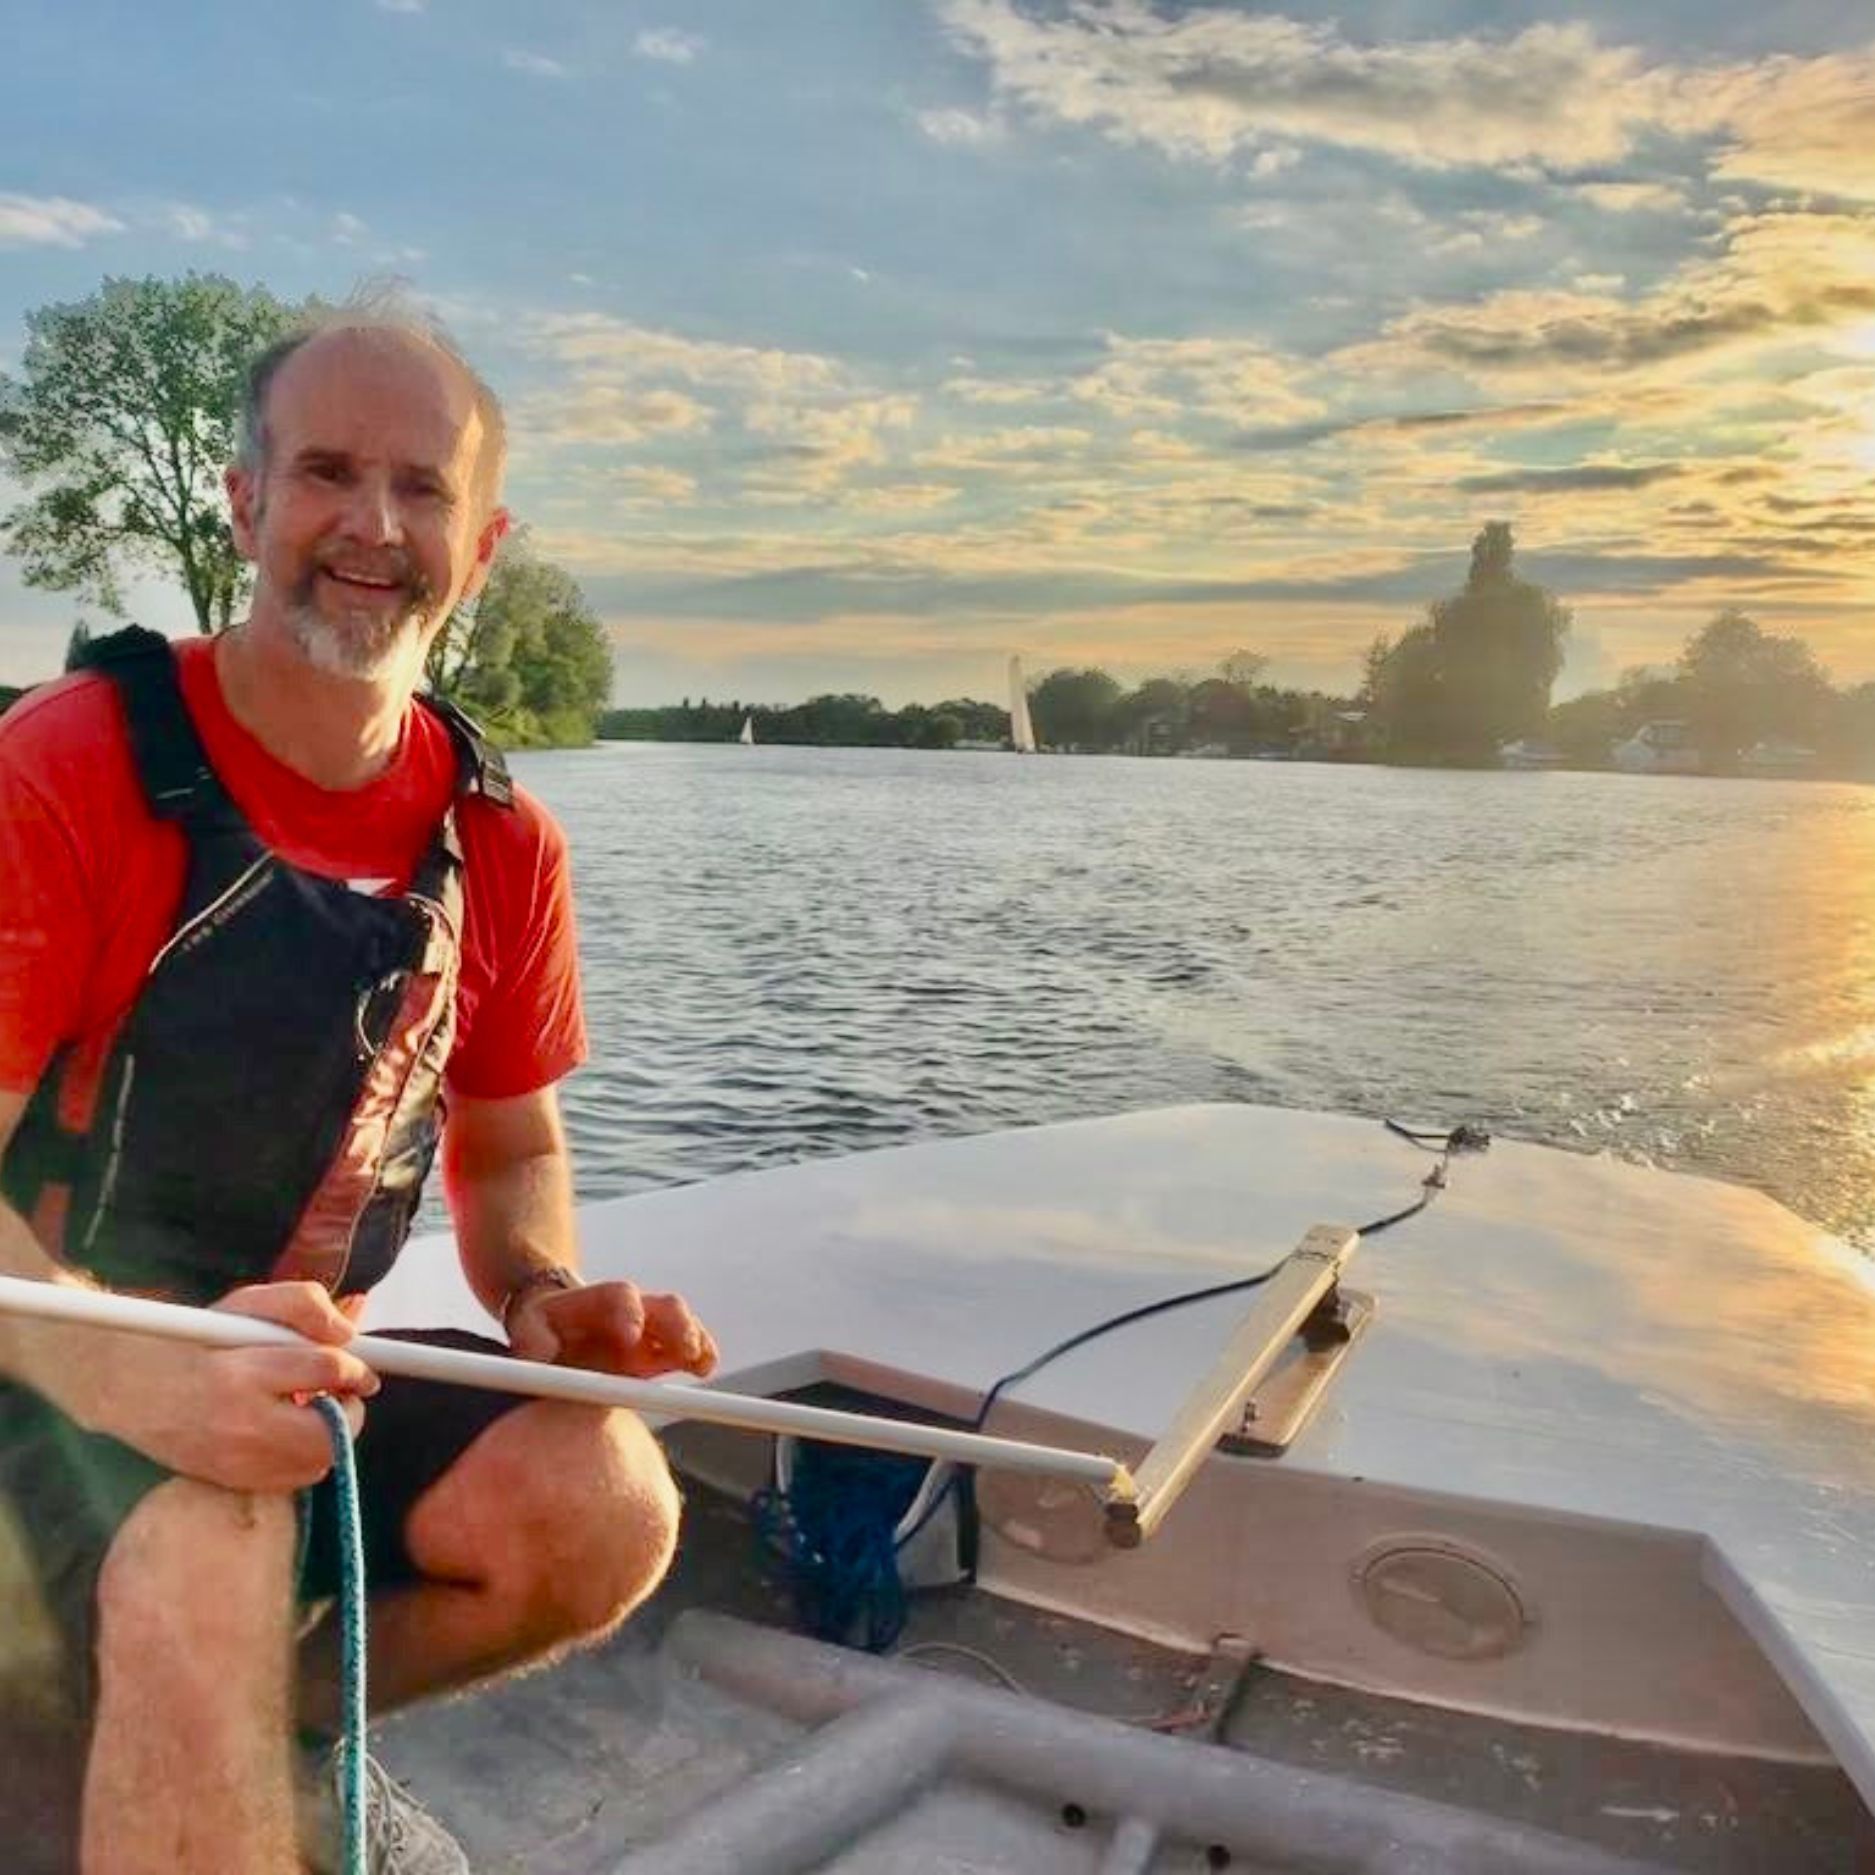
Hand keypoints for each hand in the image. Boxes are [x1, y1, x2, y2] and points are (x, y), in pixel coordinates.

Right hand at [60, 1281, 378, 1493]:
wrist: (130, 1388)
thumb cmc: (198, 1341)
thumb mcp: (247, 1306)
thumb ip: (302, 1305)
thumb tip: (346, 1333)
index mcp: (241, 1371)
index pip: (324, 1369)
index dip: (355, 1369)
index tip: (362, 1370)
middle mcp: (239, 1423)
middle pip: (330, 1432)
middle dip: (350, 1412)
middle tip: (346, 1395)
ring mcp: (234, 1461)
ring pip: (317, 1462)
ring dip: (332, 1436)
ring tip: (317, 1411)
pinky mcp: (230, 1482)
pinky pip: (293, 1479)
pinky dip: (305, 1456)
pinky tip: (292, 1433)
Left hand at [505, 1278, 717, 1379]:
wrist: (558, 1325)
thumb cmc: (542, 1325)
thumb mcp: (529, 1327)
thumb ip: (532, 1339)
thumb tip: (537, 1354)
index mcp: (600, 1300)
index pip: (619, 1297)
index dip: (629, 1314)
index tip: (632, 1335)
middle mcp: (634, 1309)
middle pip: (664, 1306)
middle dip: (677, 1327)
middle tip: (684, 1350)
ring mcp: (652, 1328)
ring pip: (683, 1324)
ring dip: (695, 1341)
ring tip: (700, 1363)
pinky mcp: (663, 1350)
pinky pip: (691, 1348)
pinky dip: (702, 1356)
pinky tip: (705, 1368)